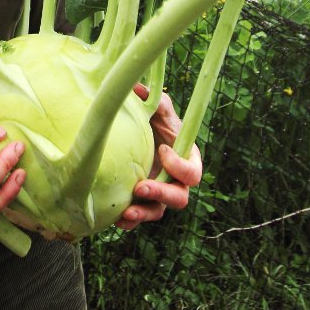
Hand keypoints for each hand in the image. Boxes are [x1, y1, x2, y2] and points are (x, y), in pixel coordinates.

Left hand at [115, 84, 202, 230]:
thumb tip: (139, 89)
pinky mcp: (143, 202)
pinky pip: (140, 216)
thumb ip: (154, 101)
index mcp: (186, 160)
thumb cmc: (153, 121)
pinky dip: (130, 221)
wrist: (138, 138)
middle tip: (141, 187)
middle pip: (179, 198)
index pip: (193, 172)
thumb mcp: (157, 110)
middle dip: (161, 193)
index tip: (163, 150)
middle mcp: (176, 181)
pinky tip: (116, 219)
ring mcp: (160, 194)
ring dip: (143, 213)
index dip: (180, 166)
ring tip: (126, 212)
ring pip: (158, 211)